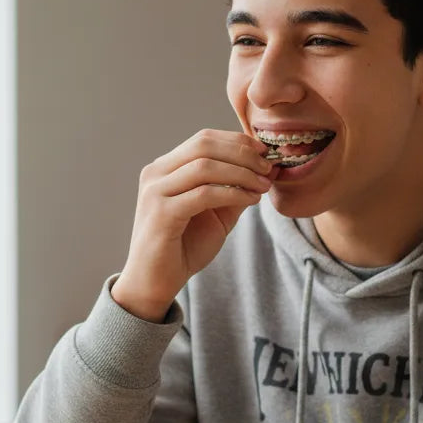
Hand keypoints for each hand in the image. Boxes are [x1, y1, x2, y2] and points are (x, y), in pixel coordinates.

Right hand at [112, 130, 271, 320]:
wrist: (154, 283)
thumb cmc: (183, 248)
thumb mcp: (216, 214)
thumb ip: (234, 192)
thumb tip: (264, 171)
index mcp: (165, 168)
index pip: (203, 139)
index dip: (237, 141)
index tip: (265, 152)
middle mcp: (156, 174)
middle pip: (204, 145)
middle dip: (242, 153)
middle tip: (268, 167)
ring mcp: (155, 192)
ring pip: (205, 167)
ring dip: (242, 173)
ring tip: (264, 185)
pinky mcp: (161, 213)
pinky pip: (203, 194)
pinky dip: (232, 193)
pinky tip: (251, 200)